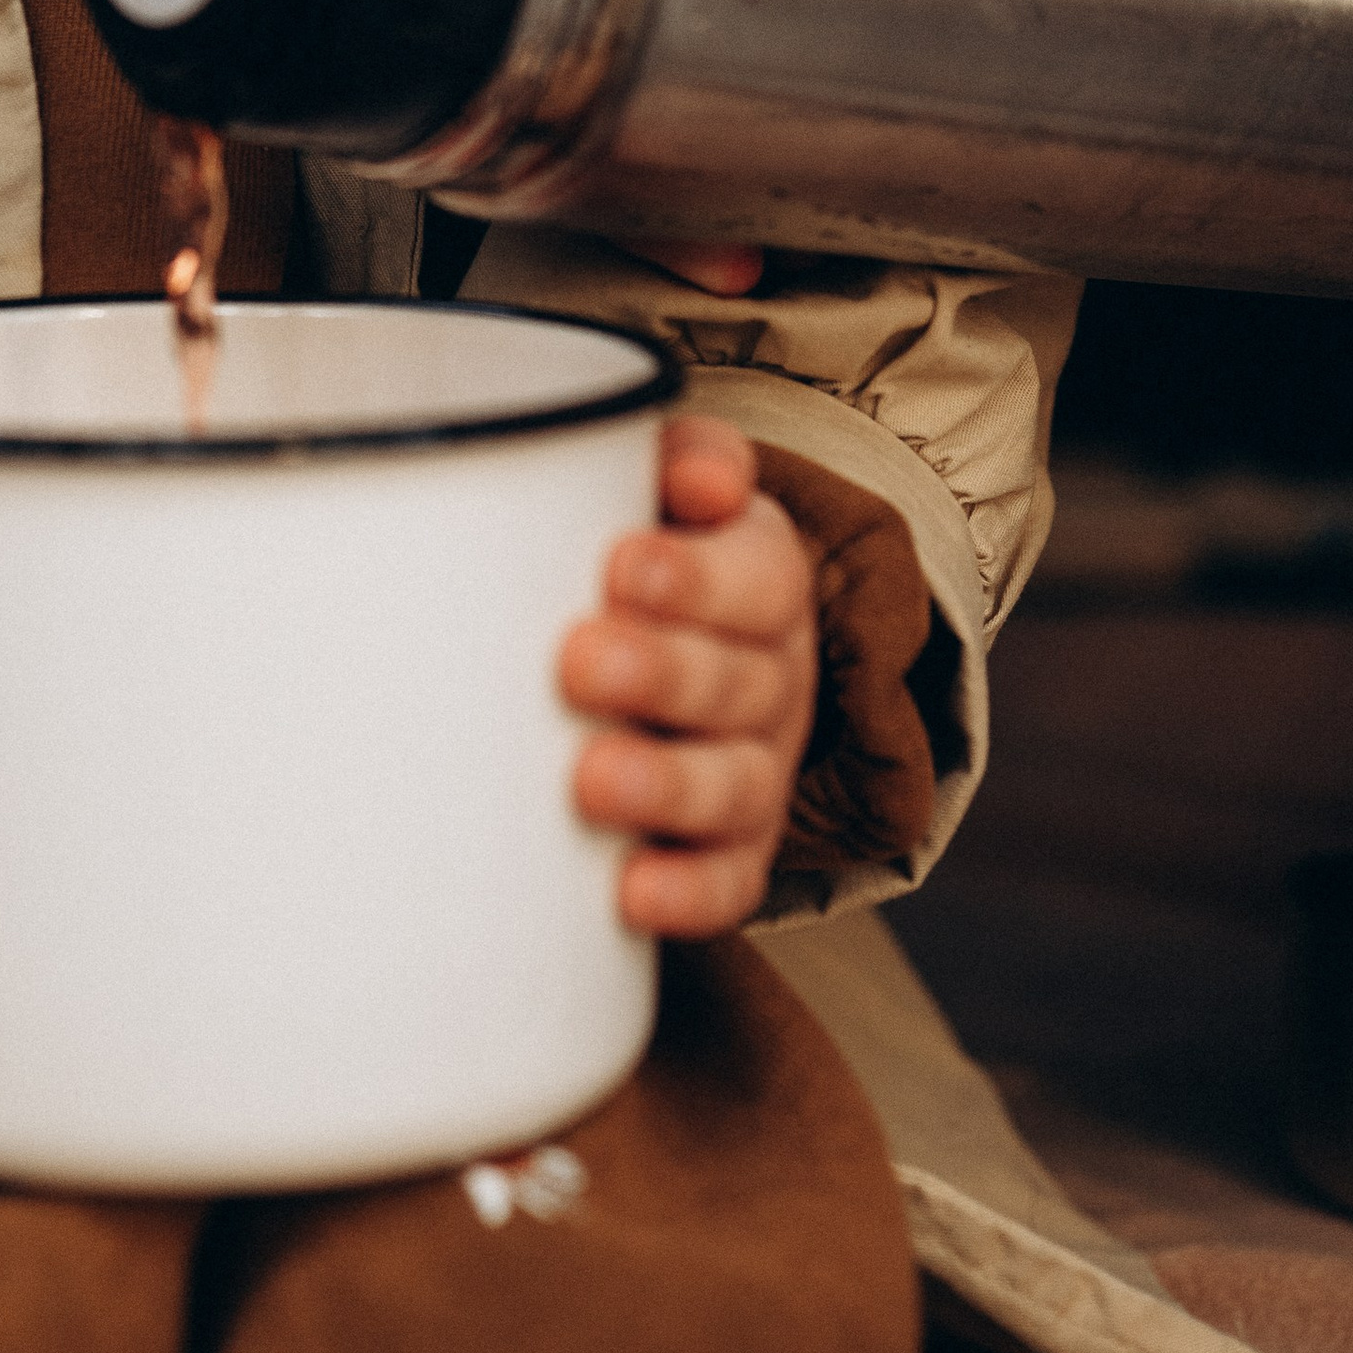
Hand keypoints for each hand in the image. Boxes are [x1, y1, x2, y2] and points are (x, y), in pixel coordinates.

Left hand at [558, 416, 816, 936]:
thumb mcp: (655, 482)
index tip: (619, 565)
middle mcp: (773, 677)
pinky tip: (630, 893)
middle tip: (579, 660)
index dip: (696, 577)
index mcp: (764, 577)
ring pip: (734, 788)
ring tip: (591, 781)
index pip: (760, 576)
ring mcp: (755, 769)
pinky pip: (725, 883)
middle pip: (740, 683)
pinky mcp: (728, 850)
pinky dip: (686, 894)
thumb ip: (676, 457)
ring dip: (667, 786)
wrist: (672, 638)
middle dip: (662, 675)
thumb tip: (696, 472)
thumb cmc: (637, 549)